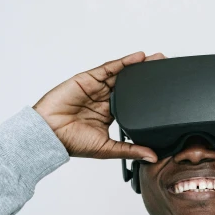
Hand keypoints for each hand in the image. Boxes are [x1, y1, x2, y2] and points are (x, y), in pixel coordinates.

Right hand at [32, 51, 165, 161]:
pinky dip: (124, 62)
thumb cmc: (71, 143)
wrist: (47, 135)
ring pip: (121, 74)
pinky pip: (109, 68)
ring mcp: (96, 88)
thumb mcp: (108, 149)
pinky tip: (139, 58)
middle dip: (147, 76)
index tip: (166, 94)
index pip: (133, 102)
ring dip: (139, 66)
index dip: (148, 96)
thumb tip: (153, 157)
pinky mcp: (87, 79)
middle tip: (165, 69)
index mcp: (110, 114)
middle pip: (130, 84)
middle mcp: (104, 99)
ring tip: (157, 60)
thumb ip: (131, 150)